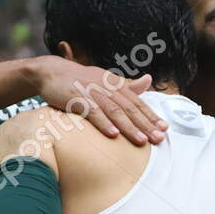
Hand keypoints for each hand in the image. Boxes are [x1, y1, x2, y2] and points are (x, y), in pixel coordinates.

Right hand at [28, 56, 166, 144]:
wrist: (51, 72)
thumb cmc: (79, 79)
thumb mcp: (105, 80)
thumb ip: (127, 85)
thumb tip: (149, 81)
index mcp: (115, 83)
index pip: (136, 101)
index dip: (150, 115)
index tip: (164, 128)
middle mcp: (106, 87)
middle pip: (129, 108)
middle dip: (145, 124)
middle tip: (158, 138)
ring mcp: (91, 92)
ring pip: (114, 111)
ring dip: (129, 127)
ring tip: (141, 141)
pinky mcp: (77, 98)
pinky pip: (92, 112)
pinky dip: (103, 123)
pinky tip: (113, 134)